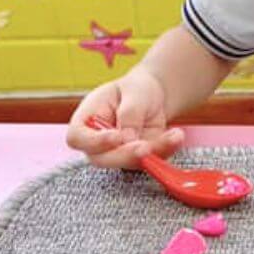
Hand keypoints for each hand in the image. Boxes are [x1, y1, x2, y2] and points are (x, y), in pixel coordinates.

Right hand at [65, 66, 184, 167]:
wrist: (153, 95)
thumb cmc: (135, 89)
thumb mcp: (133, 91)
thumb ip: (129, 113)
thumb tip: (127, 139)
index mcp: (86, 120)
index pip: (77, 138)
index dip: (94, 142)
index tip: (116, 136)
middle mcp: (97, 142)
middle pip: (102, 159)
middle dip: (125, 155)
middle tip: (146, 147)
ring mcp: (117, 153)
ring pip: (129, 163)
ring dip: (153, 152)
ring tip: (173, 135)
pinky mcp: (137, 159)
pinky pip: (150, 161)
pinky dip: (165, 150)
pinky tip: (176, 136)